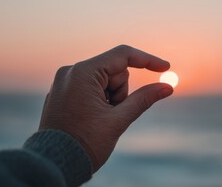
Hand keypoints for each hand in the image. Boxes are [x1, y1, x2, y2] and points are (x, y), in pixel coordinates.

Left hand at [39, 45, 172, 171]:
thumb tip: (167, 87)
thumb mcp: (119, 120)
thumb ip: (144, 99)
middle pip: (114, 71)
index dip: (147, 60)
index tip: (166, 67)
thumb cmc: (85, 144)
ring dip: (111, 97)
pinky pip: (92, 87)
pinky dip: (101, 99)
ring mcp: (66, 81)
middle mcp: (71, 72)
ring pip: (105, 80)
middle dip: (121, 91)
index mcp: (82, 73)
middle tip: (112, 113)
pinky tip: (92, 118)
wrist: (54, 166)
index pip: (122, 55)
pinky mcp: (64, 91)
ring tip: (100, 119)